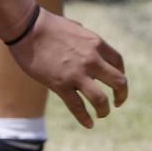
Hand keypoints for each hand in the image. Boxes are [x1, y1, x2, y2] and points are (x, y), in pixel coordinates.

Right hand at [8, 8, 126, 128]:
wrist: (29, 29)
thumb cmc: (50, 26)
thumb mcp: (76, 28)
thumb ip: (85, 40)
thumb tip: (87, 44)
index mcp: (97, 43)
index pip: (118, 62)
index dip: (121, 74)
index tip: (117, 82)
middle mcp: (92, 59)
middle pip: (118, 81)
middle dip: (121, 94)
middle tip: (118, 102)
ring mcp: (77, 73)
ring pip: (100, 99)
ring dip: (105, 110)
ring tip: (103, 114)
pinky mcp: (60, 85)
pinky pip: (77, 107)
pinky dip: (85, 118)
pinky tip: (88, 124)